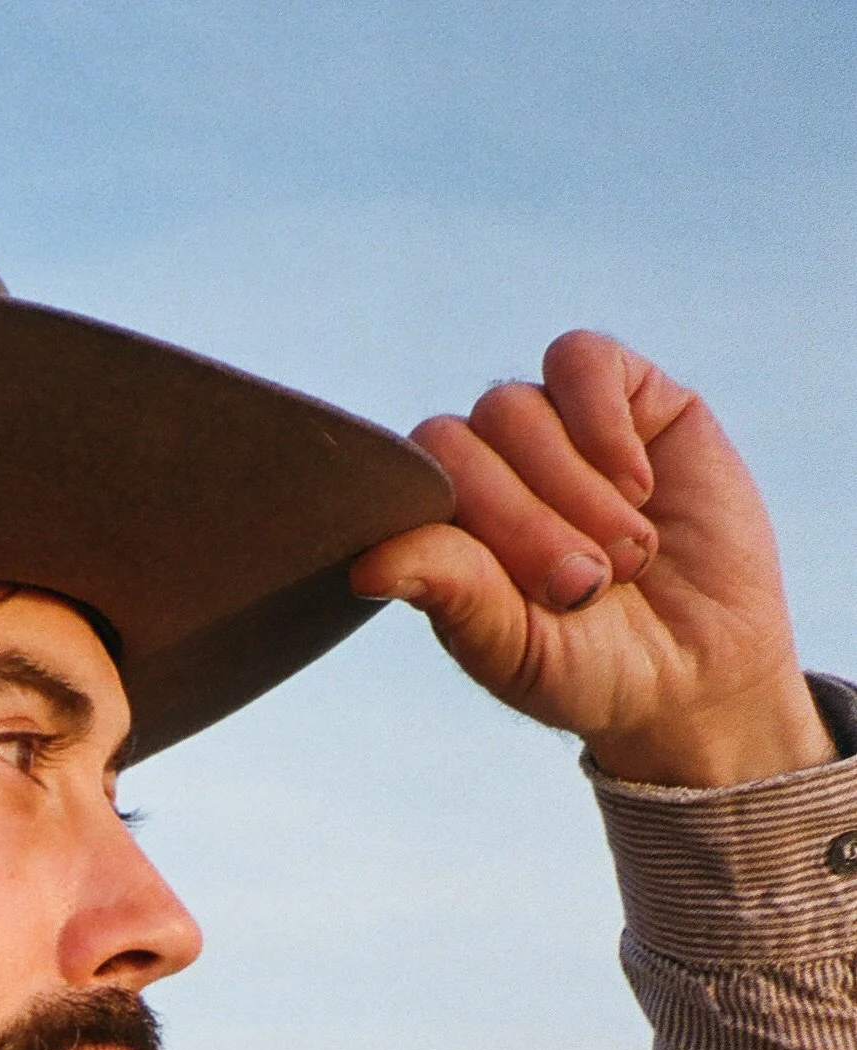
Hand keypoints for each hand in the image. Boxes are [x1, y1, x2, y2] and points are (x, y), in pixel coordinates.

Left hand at [349, 332, 834, 787]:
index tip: (530, 598)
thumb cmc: (594, 669)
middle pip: (458, 445)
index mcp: (444, 529)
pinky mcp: (623, 392)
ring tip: (626, 558)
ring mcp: (550, 425)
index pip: (407, 487)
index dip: (465, 533)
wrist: (701, 670)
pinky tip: (638, 487)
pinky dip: (601, 424)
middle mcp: (487, 468)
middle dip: (521, 524)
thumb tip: (366, 567)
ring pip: (514, 408)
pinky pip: (579, 360)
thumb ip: (454, 598)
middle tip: (584, 588)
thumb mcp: (519, 652)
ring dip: (572, 491)